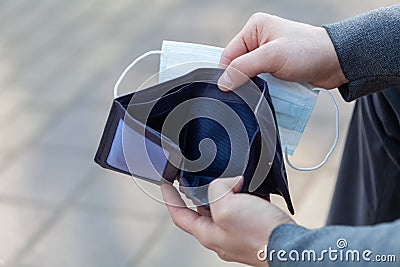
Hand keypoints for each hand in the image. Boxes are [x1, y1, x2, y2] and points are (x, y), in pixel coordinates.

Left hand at [161, 177, 294, 266]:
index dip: (170, 198)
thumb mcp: (227, 207)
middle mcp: (222, 234)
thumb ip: (216, 190)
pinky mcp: (255, 226)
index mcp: (208, 233)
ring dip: (226, 190)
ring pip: (225, 206)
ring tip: (230, 178)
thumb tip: (226, 182)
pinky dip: (245, 194)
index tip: (166, 184)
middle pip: (202, 209)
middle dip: (201, 191)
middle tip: (202, 175)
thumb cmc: (260, 234)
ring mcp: (238, 232)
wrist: (292, 246)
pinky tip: (251, 186)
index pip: (179, 215)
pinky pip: (244, 206)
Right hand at [218, 13, 347, 90]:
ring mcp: (267, 55)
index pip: (229, 54)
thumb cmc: (309, 51)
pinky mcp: (275, 68)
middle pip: (238, 67)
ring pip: (249, 77)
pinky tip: (269, 93)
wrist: (336, 62)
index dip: (227, 73)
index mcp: (255, 28)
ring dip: (254, 87)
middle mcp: (259, 40)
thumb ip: (244, 67)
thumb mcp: (272, 56)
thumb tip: (223, 81)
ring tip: (262, 91)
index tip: (228, 89)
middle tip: (248, 92)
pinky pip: (261, 82)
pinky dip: (263, 89)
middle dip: (242, 80)